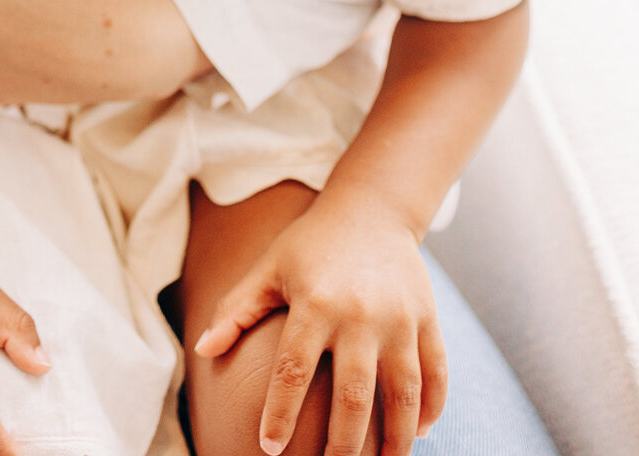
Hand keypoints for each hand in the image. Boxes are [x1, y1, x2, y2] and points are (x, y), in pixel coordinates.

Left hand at [192, 185, 447, 455]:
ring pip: (403, 395)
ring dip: (395, 442)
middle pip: (354, 397)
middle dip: (342, 447)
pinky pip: (437, 374)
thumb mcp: (270, 267)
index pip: (293, 370)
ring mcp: (400, 318)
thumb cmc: (311, 243)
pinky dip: (432, 409)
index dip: (279, 413)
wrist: (372, 206)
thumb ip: (237, 309)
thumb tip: (201, 350)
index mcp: (316, 302)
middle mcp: (360, 314)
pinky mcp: (428, 319)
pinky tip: (418, 434)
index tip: (269, 448)